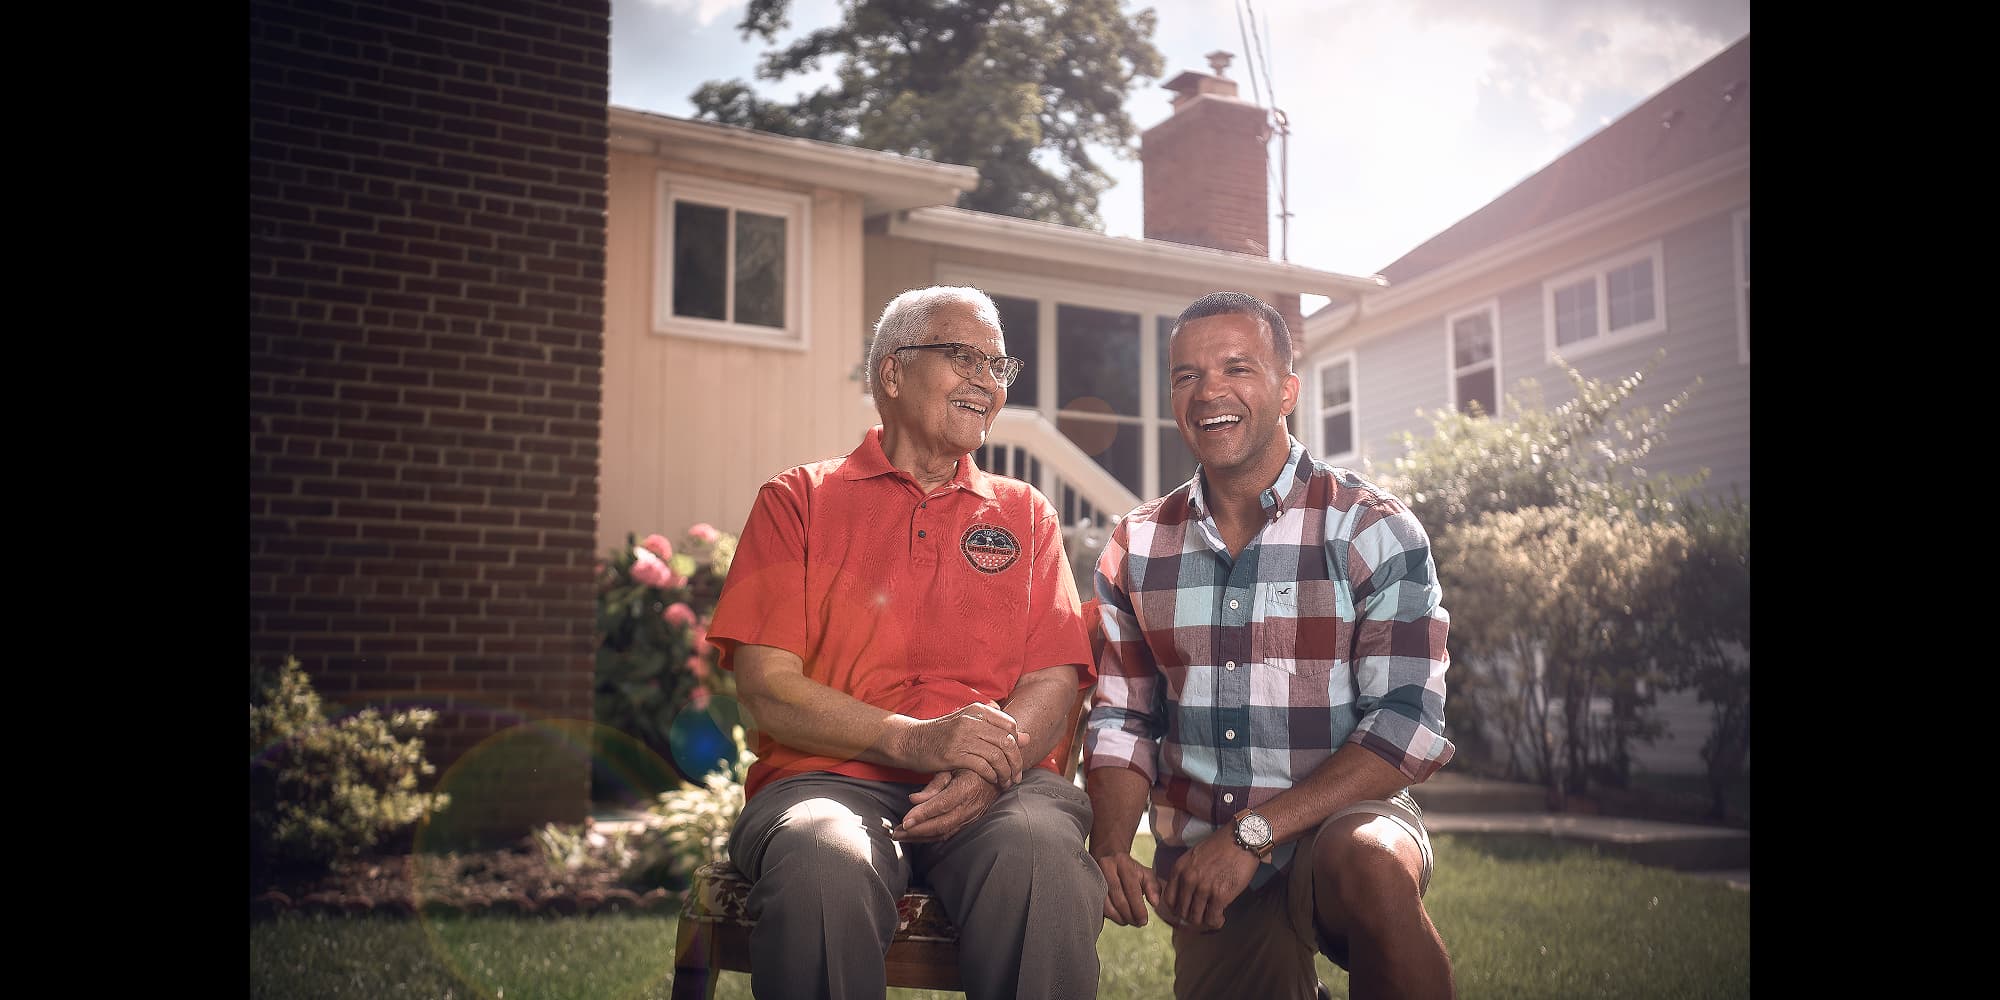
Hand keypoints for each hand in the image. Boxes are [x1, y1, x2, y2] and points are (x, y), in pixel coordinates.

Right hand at [888, 702, 1026, 787]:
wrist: (910, 740)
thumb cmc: (941, 734)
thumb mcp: (969, 725)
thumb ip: (996, 729)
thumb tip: (1027, 737)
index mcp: (977, 710)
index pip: (1010, 726)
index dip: (1017, 745)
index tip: (1016, 759)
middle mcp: (971, 720)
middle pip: (1007, 742)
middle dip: (1016, 762)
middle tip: (1017, 776)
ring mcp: (962, 736)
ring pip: (997, 756)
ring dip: (1005, 772)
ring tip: (1006, 782)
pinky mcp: (953, 754)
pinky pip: (982, 766)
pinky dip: (991, 776)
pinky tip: (992, 780)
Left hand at [892, 770, 999, 842]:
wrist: (999, 774)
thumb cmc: (973, 765)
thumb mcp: (954, 765)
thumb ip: (935, 783)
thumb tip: (914, 799)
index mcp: (967, 788)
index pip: (942, 805)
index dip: (923, 814)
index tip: (905, 821)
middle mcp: (970, 806)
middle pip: (941, 824)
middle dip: (916, 831)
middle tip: (896, 833)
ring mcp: (971, 817)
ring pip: (944, 832)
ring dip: (920, 837)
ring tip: (901, 836)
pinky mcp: (969, 822)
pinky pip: (949, 833)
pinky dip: (930, 837)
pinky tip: (916, 836)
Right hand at [1093, 851, 1161, 926]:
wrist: (1107, 854)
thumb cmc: (1130, 869)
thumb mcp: (1145, 873)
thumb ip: (1153, 887)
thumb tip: (1155, 903)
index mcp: (1123, 863)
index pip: (1131, 888)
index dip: (1138, 907)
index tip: (1144, 921)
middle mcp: (1106, 867)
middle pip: (1117, 897)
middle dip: (1129, 914)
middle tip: (1137, 923)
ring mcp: (1094, 876)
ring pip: (1105, 903)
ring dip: (1118, 917)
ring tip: (1127, 922)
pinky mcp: (1087, 885)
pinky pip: (1097, 905)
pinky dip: (1108, 916)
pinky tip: (1117, 918)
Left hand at [1157, 830, 1260, 931]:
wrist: (1242, 839)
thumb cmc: (1221, 846)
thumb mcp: (1194, 856)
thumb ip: (1186, 873)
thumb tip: (1185, 895)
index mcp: (1179, 869)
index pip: (1168, 899)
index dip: (1176, 909)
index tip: (1185, 911)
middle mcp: (1188, 879)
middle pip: (1181, 912)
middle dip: (1191, 917)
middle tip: (1201, 915)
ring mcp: (1203, 888)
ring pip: (1196, 918)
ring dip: (1204, 921)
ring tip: (1212, 917)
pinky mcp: (1220, 895)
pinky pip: (1212, 918)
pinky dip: (1216, 922)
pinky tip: (1220, 918)